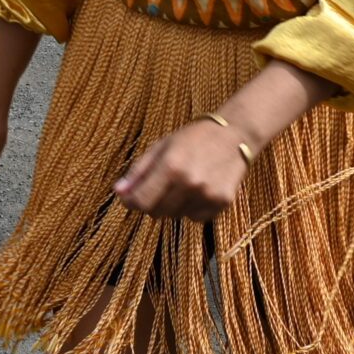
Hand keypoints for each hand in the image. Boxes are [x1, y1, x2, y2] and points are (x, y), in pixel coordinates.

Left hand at [113, 118, 251, 221]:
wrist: (235, 136)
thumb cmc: (193, 138)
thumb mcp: (161, 147)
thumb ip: (138, 171)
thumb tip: (118, 192)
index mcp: (171, 166)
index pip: (141, 201)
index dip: (131, 202)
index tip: (129, 197)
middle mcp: (190, 183)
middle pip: (157, 212)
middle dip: (151, 203)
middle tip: (158, 186)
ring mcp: (208, 195)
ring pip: (176, 215)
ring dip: (172, 205)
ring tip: (182, 183)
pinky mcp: (222, 203)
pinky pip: (195, 217)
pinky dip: (191, 208)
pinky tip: (198, 189)